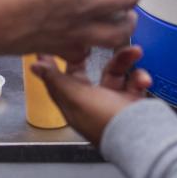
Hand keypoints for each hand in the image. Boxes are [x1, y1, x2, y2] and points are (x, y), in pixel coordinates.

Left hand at [33, 46, 150, 146]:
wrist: (143, 137)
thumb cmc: (105, 119)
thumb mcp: (75, 97)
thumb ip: (55, 79)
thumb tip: (33, 67)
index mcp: (73, 104)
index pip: (57, 80)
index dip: (52, 63)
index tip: (48, 44)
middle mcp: (91, 102)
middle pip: (85, 73)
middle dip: (90, 56)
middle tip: (90, 40)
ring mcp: (112, 102)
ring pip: (114, 71)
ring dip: (125, 60)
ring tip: (134, 51)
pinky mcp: (132, 102)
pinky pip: (134, 81)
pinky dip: (140, 77)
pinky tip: (143, 78)